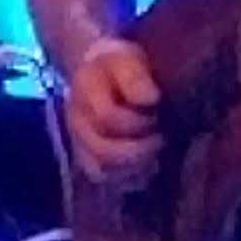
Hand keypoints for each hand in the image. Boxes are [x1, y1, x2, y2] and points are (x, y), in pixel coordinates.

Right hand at [65, 38, 165, 188]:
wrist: (97, 71)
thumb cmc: (118, 64)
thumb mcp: (127, 59)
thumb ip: (134, 76)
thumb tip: (150, 98)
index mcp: (85, 94)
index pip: (108, 118)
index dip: (137, 121)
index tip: (159, 112)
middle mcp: (77, 124)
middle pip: (103, 151)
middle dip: (139, 149)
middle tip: (162, 138)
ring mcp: (81, 145)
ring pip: (102, 171)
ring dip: (135, 167)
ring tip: (158, 155)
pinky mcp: (90, 160)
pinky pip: (106, 181)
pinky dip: (130, 179)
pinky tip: (150, 167)